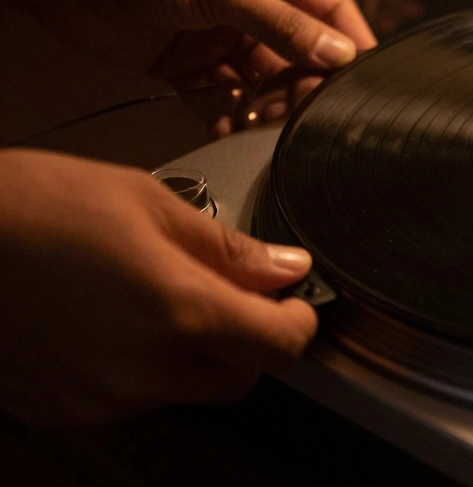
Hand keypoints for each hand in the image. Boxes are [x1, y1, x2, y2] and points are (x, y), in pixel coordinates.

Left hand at [0, 0, 376, 135]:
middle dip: (301, 84)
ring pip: (262, 82)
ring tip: (256, 119)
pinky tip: (226, 124)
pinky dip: (227, 115)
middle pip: (299, 54)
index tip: (361, 83)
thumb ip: (282, 25)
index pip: (330, 9)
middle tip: (299, 109)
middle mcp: (251, 1)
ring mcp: (219, 33)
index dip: (350, 45)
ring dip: (263, 105)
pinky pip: (222, 97)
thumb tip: (339, 53)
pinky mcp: (188, 63)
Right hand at [0, 149, 317, 425]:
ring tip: (150, 294)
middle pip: (240, 377)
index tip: (292, 301)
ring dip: (192, 353)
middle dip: (248, 339)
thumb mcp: (149, 202)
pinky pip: (131, 398)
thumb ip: (228, 248)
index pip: (281, 347)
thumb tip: (285, 268)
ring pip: (185, 389)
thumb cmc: (35, 205)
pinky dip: (140, 367)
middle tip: (227, 292)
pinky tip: (110, 320)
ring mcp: (101, 398)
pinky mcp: (64, 409)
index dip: (297, 321)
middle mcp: (144, 369)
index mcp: (179, 311)